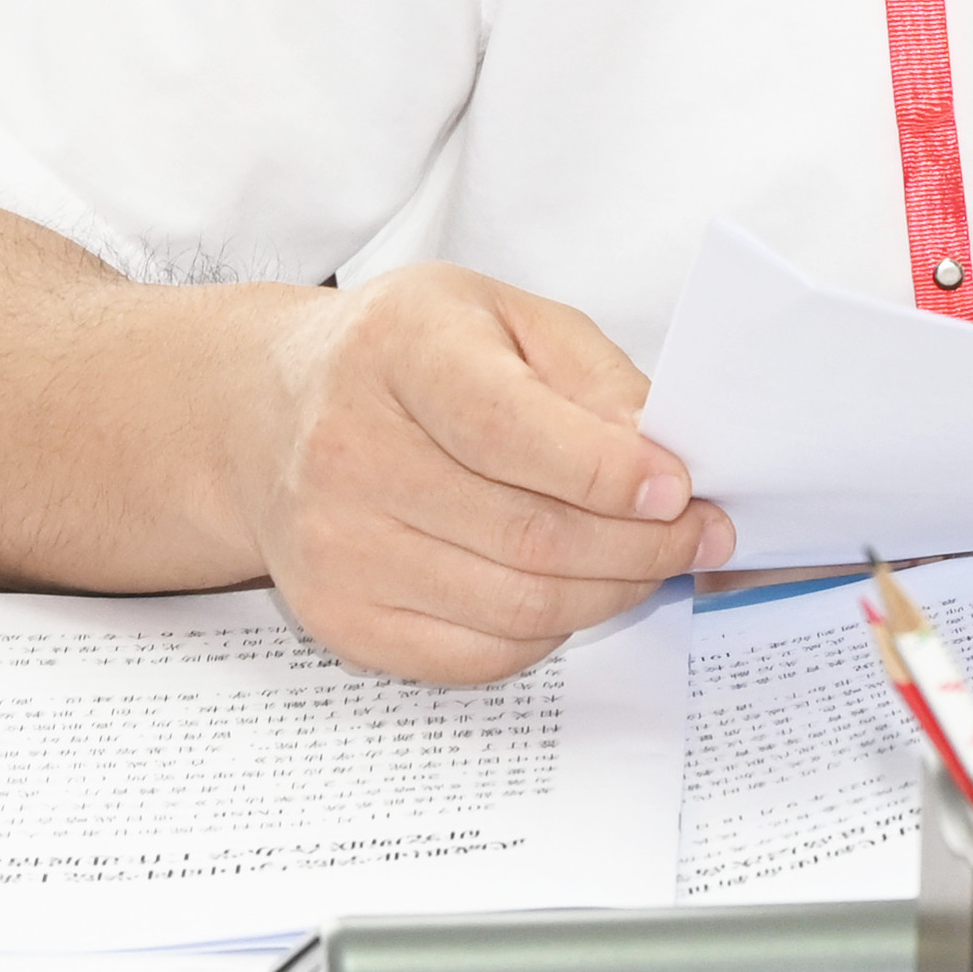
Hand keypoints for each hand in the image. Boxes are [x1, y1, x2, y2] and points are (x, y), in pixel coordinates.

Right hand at [229, 264, 731, 682]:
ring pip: (516, 606)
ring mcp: (337, 546)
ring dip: (610, 593)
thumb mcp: (502, 316)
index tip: (682, 487)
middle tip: (699, 536)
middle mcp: (348, 451)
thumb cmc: (407, 355)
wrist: (273, 411)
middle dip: (642, 545)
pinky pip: (479, 655)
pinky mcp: (341, 619)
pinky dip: (549, 630)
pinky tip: (571, 590)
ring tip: (650, 563)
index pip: (511, 430)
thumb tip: (664, 453)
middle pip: (529, 534)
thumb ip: (590, 375)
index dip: (611, 471)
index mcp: (398, 350)